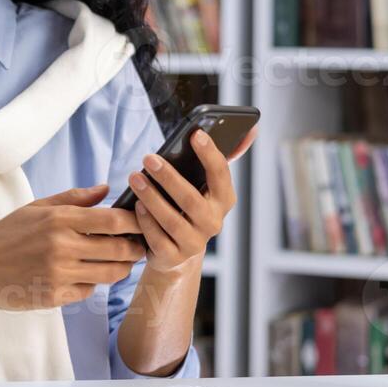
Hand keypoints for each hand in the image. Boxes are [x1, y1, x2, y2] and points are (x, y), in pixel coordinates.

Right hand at [0, 185, 143, 310]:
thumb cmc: (5, 235)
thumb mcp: (36, 208)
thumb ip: (73, 198)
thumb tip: (106, 190)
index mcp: (58, 219)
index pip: (113, 220)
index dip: (135, 222)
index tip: (142, 222)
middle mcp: (62, 246)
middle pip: (119, 249)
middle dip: (135, 249)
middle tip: (138, 246)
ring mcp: (59, 274)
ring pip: (110, 274)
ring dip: (121, 268)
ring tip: (119, 262)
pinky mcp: (54, 297)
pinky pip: (88, 291)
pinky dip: (92, 283)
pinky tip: (85, 276)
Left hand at [128, 126, 255, 273]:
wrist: (175, 252)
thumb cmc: (188, 208)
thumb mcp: (205, 186)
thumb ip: (222, 158)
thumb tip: (252, 129)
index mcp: (223, 200)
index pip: (220, 174)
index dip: (210, 154)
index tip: (195, 134)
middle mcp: (213, 223)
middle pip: (191, 199)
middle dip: (169, 177)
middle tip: (148, 157)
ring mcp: (194, 243)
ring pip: (171, 220)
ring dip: (151, 197)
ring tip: (135, 177)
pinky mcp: (173, 257)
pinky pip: (157, 238)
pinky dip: (146, 221)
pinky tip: (136, 205)